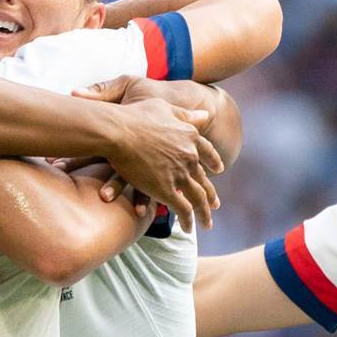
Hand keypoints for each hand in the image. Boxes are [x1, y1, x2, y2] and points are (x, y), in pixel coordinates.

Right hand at [78, 77, 222, 228]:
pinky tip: (188, 228)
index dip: (213, 162)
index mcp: (190, 136)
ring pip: (198, 198)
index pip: (207, 152)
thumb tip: (207, 115)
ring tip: (206, 224)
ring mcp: (179, 174)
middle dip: (210, 194)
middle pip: (203, 179)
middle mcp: (189, 156)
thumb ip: (186, 115)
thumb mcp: (164, 108)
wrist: (117, 131)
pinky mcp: (166, 189)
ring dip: (204, 213)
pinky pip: (182, 209)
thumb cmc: (135, 116)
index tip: (218, 170)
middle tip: (215, 205)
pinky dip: (187, 220)